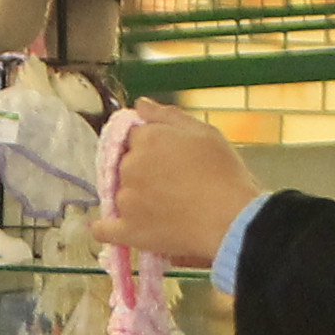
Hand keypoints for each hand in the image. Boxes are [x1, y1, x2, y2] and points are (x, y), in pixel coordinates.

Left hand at [98, 101, 262, 267]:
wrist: (231, 220)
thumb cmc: (224, 174)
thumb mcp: (204, 132)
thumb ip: (167, 115)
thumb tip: (140, 104)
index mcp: (147, 139)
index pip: (134, 135)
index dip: (149, 143)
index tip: (164, 155)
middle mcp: (130, 166)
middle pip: (125, 164)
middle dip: (142, 169)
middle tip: (170, 183)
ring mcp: (126, 200)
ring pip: (119, 193)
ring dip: (132, 197)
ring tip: (163, 208)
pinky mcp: (128, 230)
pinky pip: (104, 230)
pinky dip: (105, 229)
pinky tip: (108, 228)